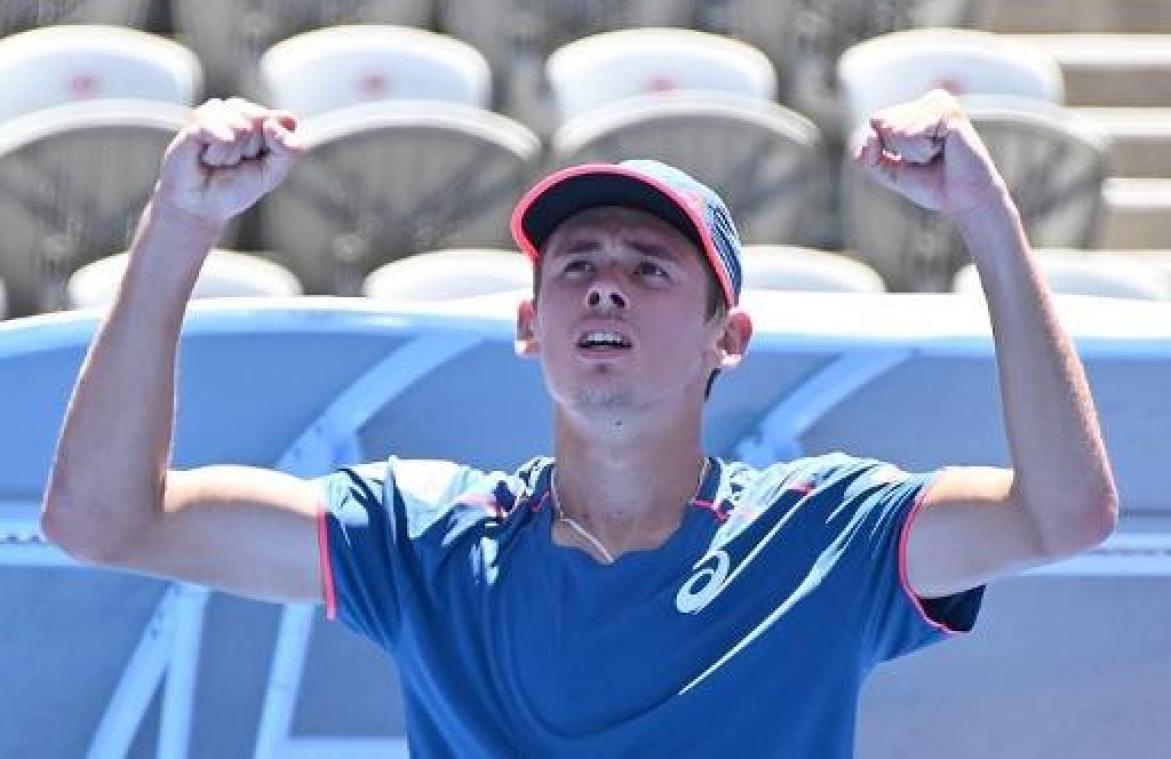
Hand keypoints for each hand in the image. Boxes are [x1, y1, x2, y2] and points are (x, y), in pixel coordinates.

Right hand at [154, 98, 303, 225]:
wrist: (202, 206)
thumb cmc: (236, 187)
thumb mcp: (274, 172)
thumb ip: (290, 149)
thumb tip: (272, 125)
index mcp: (263, 120)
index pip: (286, 119)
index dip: (278, 144)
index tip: (261, 160)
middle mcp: (240, 111)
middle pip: (262, 120)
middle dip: (252, 149)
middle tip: (236, 163)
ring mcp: (216, 113)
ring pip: (241, 127)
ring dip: (232, 155)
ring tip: (219, 162)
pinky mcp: (195, 122)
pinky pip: (218, 131)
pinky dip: (218, 152)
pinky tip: (208, 159)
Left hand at [852, 90, 1007, 219]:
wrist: (963, 200)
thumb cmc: (931, 184)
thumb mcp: (888, 173)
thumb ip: (868, 158)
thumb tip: (869, 134)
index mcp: (915, 109)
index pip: (875, 121)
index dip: (885, 148)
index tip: (913, 160)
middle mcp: (928, 101)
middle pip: (882, 123)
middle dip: (898, 150)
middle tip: (928, 159)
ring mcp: (940, 103)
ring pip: (895, 129)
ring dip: (912, 152)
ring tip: (937, 155)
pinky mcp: (949, 112)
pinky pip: (912, 133)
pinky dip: (922, 151)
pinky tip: (943, 150)